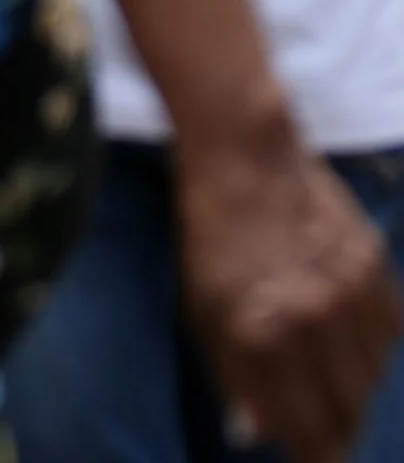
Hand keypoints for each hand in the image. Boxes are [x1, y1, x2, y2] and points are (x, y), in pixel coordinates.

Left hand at [177, 131, 403, 462]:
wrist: (246, 158)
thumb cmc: (211, 237)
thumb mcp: (205, 310)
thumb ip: (235, 375)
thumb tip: (258, 434)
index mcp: (261, 333)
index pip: (303, 423)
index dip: (313, 455)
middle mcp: (312, 318)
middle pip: (347, 407)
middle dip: (339, 432)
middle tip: (328, 441)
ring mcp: (349, 292)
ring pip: (373, 373)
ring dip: (357, 391)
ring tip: (337, 392)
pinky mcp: (375, 267)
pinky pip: (390, 331)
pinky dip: (375, 348)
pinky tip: (353, 346)